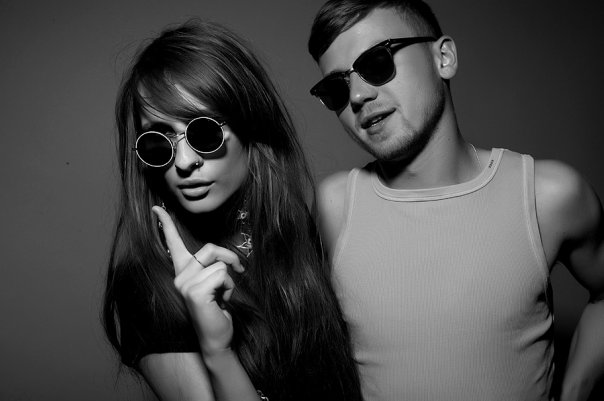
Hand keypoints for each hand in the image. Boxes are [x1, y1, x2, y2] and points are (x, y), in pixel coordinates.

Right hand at [152, 206, 244, 355]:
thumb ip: (214, 266)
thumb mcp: (215, 283)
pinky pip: (222, 275)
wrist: (217, 337)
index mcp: (183, 271)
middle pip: (211, 249)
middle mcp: (179, 276)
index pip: (173, 244)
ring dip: (229, 280)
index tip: (157, 208)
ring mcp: (184, 284)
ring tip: (221, 296)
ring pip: (220, 264)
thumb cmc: (218, 309)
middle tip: (237, 273)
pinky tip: (220, 302)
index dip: (166, 224)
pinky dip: (228, 287)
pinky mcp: (193, 291)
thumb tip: (226, 258)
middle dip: (230, 259)